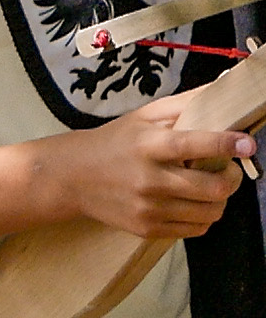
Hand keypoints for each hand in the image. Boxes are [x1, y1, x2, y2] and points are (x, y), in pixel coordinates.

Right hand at [52, 92, 256, 240]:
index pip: (193, 145)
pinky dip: (203, 217)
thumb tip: (226, 88)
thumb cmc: (113, 143)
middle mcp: (148, 180)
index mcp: (148, 146)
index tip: (246, 144)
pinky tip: (192, 203)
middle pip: (213, 188)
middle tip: (229, 170)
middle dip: (233, 179)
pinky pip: (195, 229)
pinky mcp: (146, 228)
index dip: (225, 144)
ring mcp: (147, 208)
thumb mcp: (144, 116)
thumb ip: (186, 104)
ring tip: (209, 187)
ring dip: (220, 199)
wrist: (71, 178)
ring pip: (210, 213)